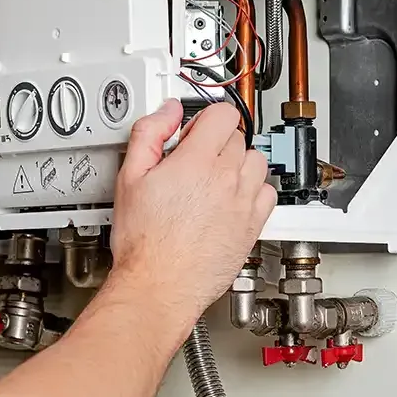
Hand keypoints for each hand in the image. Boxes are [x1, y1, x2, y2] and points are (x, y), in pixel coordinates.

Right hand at [109, 99, 275, 321]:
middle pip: (237, 137)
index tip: (193, 132)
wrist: (159, 283)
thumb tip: (167, 112)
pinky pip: (267, 192)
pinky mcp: (253, 225)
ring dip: (237, 163)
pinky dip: (253, 189)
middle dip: (215, 142)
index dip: (204, 119)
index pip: (222, 114)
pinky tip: (232, 198)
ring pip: (256, 161)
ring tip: (214, 178)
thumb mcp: (129, 177)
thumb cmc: (143, 240)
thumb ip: (149, 134)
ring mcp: (243, 202)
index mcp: (196, 161)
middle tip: (194, 160)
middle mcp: (226, 178)